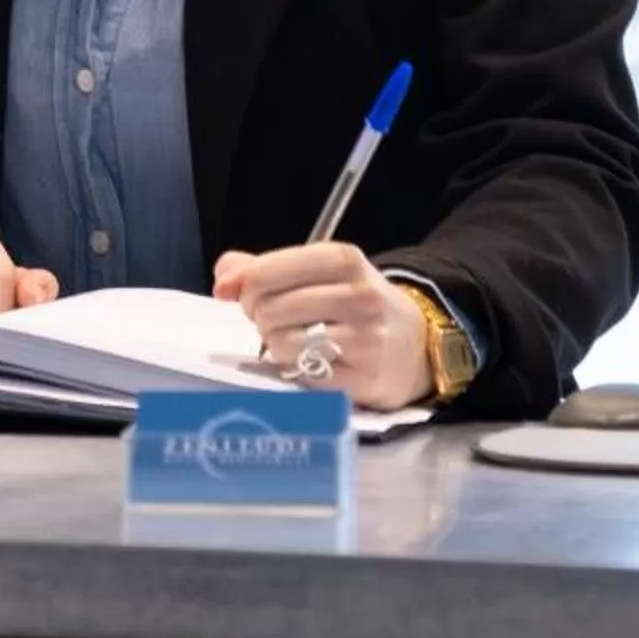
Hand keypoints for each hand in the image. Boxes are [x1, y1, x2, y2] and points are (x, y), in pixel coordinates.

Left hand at [212, 242, 431, 410]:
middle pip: (270, 307)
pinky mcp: (364, 377)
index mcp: (344, 259)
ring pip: (282, 341)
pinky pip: (303, 373)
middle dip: (260, 315)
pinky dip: (296, 368)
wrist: (415, 344)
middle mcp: (360, 295)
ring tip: (292, 339)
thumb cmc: (355, 303)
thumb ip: (262, 268)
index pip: (269, 269)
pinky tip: (311, 360)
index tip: (248, 292)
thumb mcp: (318, 272)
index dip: (247, 284)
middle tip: (273, 318)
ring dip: (275, 344)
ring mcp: (365, 338)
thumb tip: (222, 282)